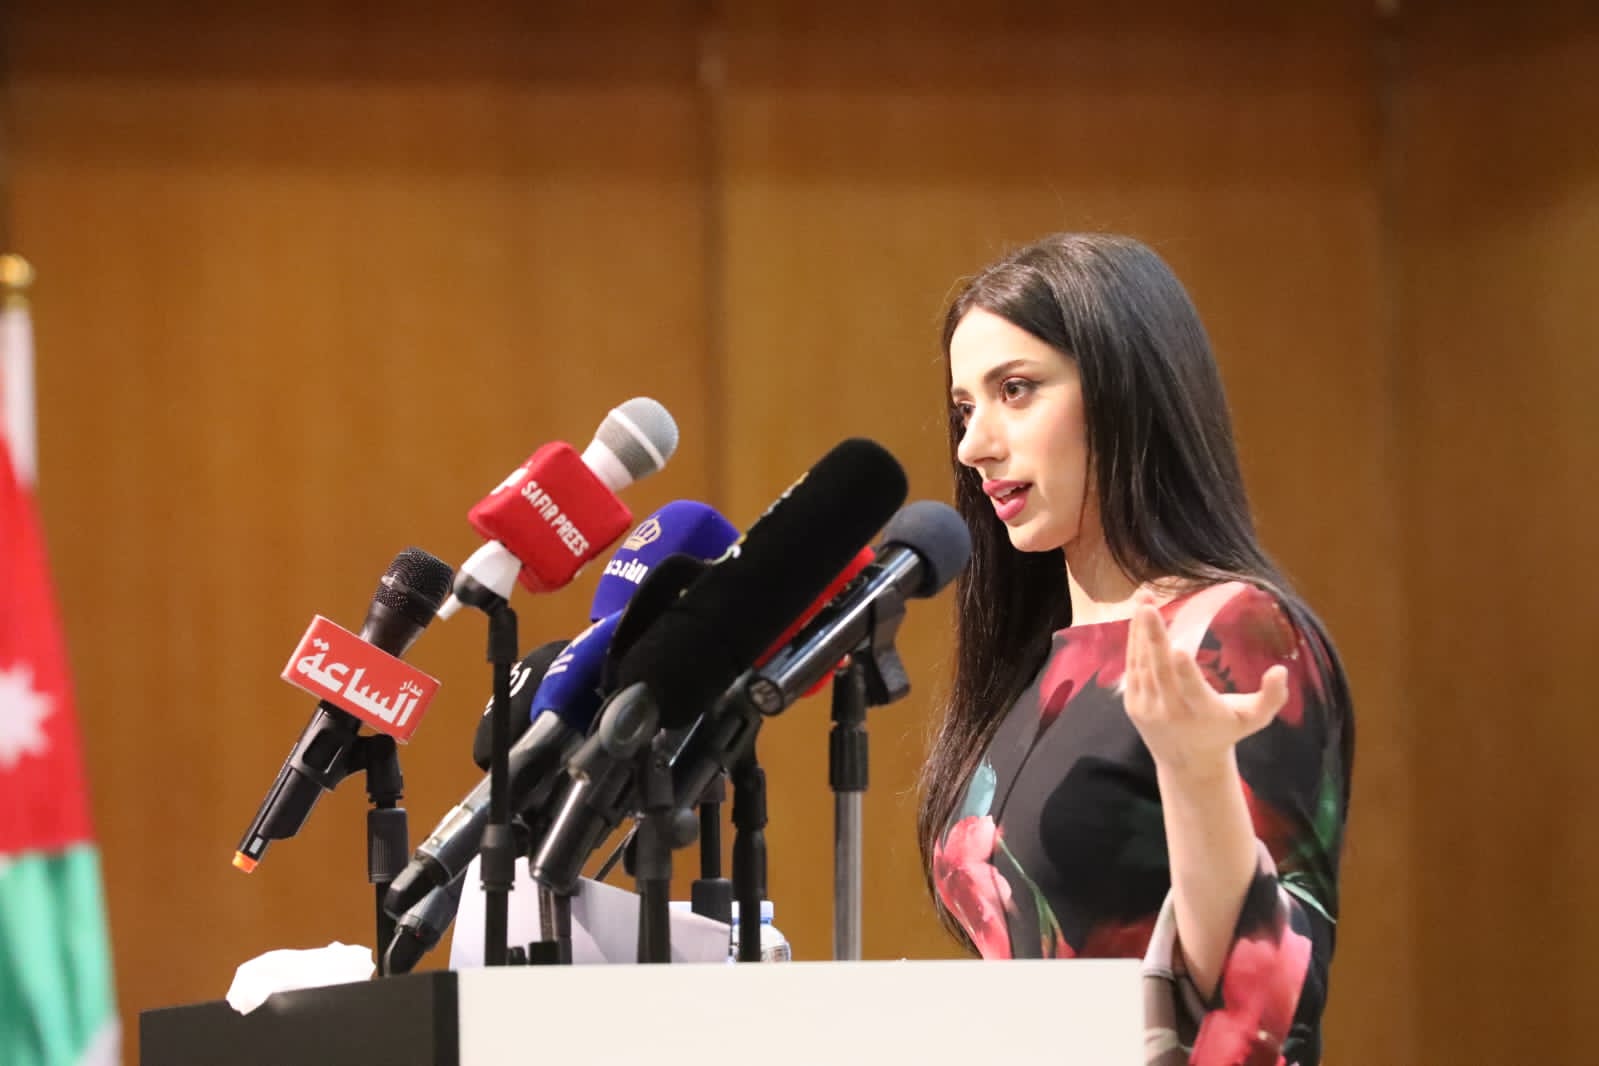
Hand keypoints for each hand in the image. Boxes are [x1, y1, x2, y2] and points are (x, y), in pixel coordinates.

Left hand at [1123, 593, 1288, 779]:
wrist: (1187, 762)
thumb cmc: (1225, 731)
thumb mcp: (1254, 719)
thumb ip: (1272, 697)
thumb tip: (1280, 669)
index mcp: (1202, 713)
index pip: (1192, 691)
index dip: (1185, 671)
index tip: (1179, 648)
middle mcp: (1171, 711)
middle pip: (1160, 671)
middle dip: (1154, 638)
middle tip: (1149, 607)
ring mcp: (1148, 707)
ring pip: (1142, 664)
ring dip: (1141, 630)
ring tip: (1144, 597)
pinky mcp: (1133, 704)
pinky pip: (1133, 668)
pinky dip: (1135, 641)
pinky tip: (1139, 617)